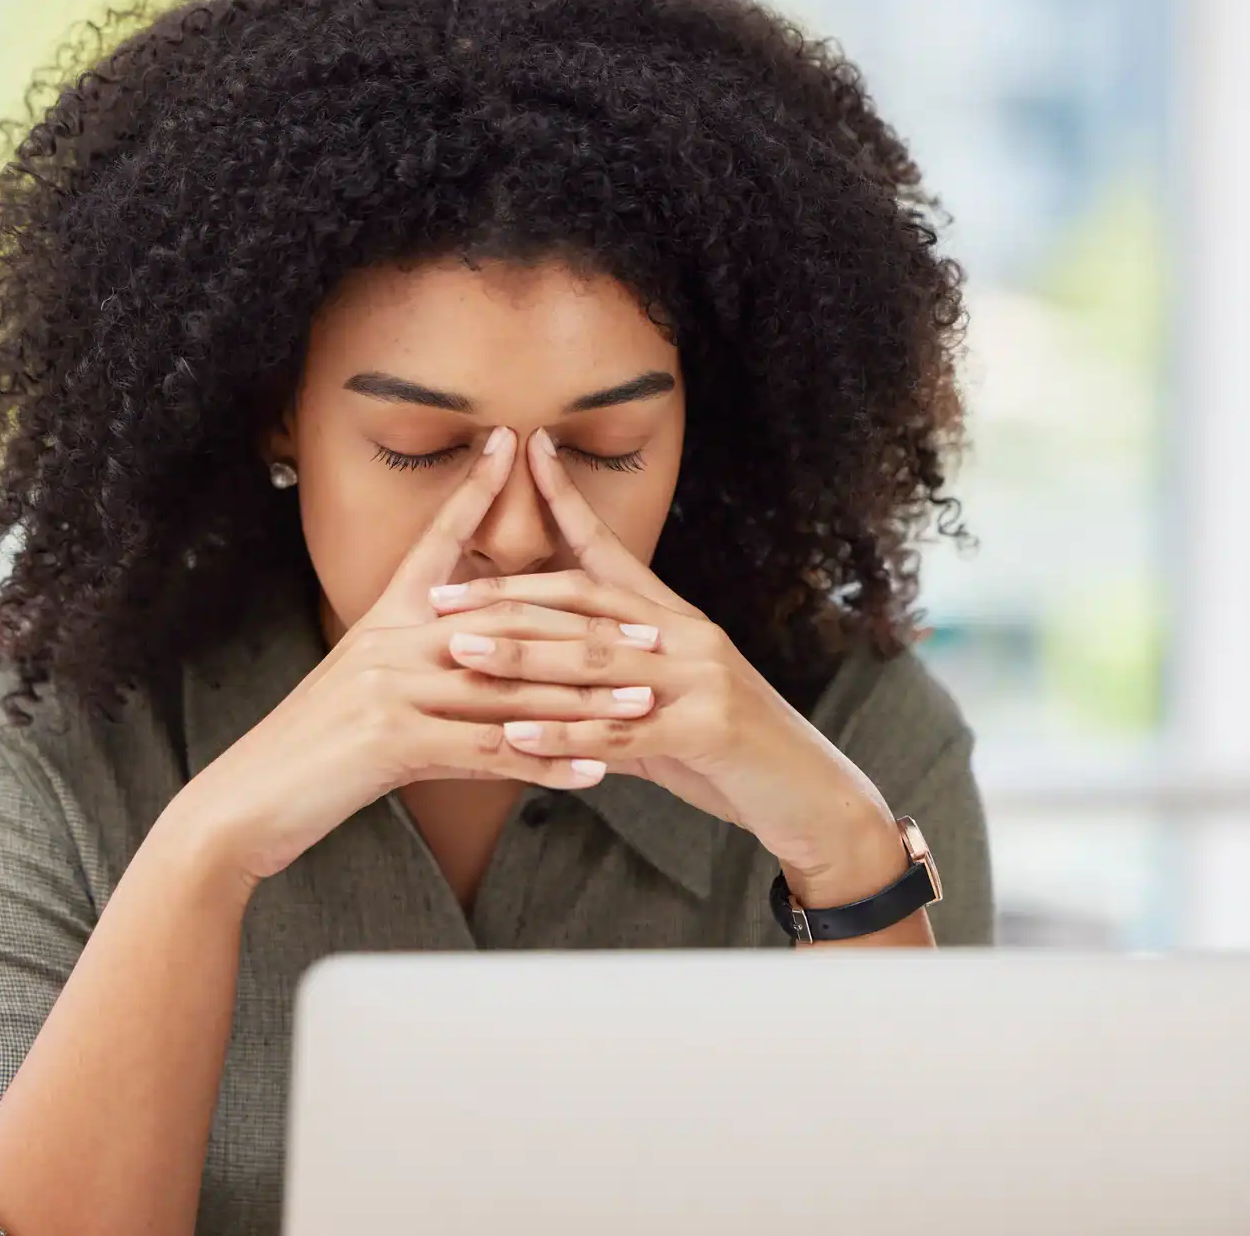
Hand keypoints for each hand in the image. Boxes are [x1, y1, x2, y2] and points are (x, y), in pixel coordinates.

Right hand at [174, 427, 655, 887]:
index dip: (475, 489)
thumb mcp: (359, 684)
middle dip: (587, 625)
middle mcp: (391, 640)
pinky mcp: (394, 741)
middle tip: (652, 630)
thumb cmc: (310, 750)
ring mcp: (393, 687)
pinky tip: (596, 771)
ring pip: (511, 687)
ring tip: (644, 704)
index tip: (513, 441)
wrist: (248, 800)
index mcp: (384, 617)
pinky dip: (547, 762)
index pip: (438, 539)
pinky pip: (489, 751)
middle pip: (508, 617)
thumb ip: (412, 658)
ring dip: (586, 700)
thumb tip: (464, 640)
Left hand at [426, 428, 910, 907]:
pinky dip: (564, 735)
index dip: (567, 500)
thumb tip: (540, 699)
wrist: (812, 796)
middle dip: (507, 597)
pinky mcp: (710, 730)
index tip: (524, 452)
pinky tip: (516, 736)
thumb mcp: (665, 711)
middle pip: (584, 604)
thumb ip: (606, 697)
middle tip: (437, 598)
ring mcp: (702, 680)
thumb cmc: (732, 755)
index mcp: (676, 620)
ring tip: (459, 651)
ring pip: (595, 661)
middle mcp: (689, 636)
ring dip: (522, 655)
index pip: (610, 550)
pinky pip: (621, 732)